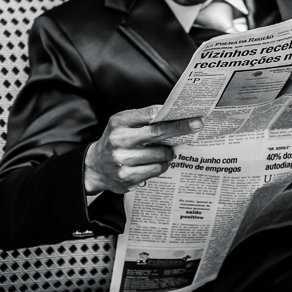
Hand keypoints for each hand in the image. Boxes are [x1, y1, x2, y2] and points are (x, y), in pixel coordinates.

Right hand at [84, 106, 202, 194]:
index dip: (172, 115)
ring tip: (166, 151)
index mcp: (119, 123)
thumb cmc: (115, 140)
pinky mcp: (127, 177)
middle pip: (157, 133)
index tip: (190, 115)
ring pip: (160, 155)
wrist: (94, 167)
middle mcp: (119, 140)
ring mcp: (123, 161)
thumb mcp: (122, 123)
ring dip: (169, 153)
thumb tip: (172, 115)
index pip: (150, 114)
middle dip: (180, 129)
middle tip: (197, 125)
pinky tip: (157, 163)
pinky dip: (161, 165)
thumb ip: (143, 118)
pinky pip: (156, 170)